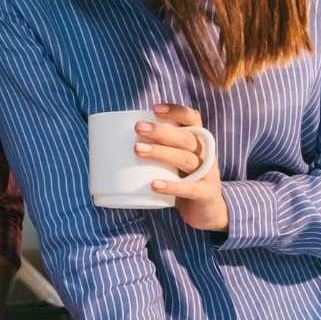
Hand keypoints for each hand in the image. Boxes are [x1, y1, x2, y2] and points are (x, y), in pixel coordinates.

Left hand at [139, 104, 226, 230]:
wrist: (207, 210)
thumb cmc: (182, 180)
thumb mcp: (172, 162)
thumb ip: (155, 150)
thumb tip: (111, 142)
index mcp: (197, 142)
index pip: (193, 119)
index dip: (176, 111)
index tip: (154, 108)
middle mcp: (206, 155)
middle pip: (186, 138)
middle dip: (162, 131)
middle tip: (138, 127)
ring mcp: (208, 174)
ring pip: (186, 159)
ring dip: (162, 153)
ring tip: (137, 150)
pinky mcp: (206, 193)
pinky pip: (190, 188)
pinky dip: (172, 186)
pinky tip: (154, 184)